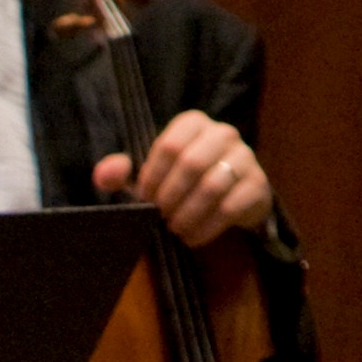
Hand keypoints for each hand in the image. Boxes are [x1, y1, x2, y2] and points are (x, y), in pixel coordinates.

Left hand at [95, 112, 271, 247]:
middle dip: (170, 196)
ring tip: (174, 228)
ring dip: (187, 214)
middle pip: (192, 163)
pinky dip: (206, 227)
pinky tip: (192, 236)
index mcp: (193, 124)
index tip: (145, 198)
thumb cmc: (178, 183)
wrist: (226, 198)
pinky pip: (230, 207)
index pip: (170, 145)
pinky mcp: (257, 184)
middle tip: (159, 216)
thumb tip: (103, 175)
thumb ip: (121, 174)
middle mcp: (223, 133)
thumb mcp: (147, 177)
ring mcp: (245, 157)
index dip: (152, 177)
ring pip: (212, 186)